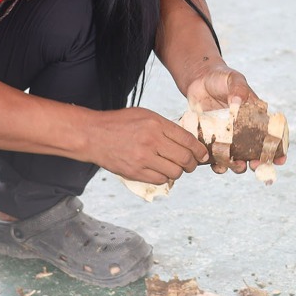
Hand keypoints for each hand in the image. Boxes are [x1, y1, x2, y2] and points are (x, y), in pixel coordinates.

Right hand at [85, 107, 210, 184]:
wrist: (93, 135)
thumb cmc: (119, 123)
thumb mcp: (144, 115)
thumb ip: (165, 127)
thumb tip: (187, 140)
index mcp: (156, 124)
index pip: (188, 140)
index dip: (200, 150)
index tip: (203, 154)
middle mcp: (151, 141)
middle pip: (185, 158)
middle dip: (193, 164)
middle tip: (192, 164)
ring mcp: (143, 158)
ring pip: (175, 172)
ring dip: (178, 172)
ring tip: (174, 167)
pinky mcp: (135, 172)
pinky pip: (160, 180)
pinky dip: (164, 178)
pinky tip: (160, 171)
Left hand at [183, 63, 287, 174]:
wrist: (199, 80)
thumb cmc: (221, 78)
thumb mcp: (233, 79)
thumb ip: (238, 89)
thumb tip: (238, 104)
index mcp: (256, 118)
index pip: (271, 136)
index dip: (278, 150)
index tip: (280, 160)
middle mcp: (244, 131)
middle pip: (255, 153)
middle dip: (258, 163)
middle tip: (255, 165)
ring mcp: (228, 137)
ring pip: (237, 159)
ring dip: (238, 166)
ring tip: (235, 165)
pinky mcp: (212, 140)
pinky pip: (216, 157)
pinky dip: (217, 164)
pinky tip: (216, 164)